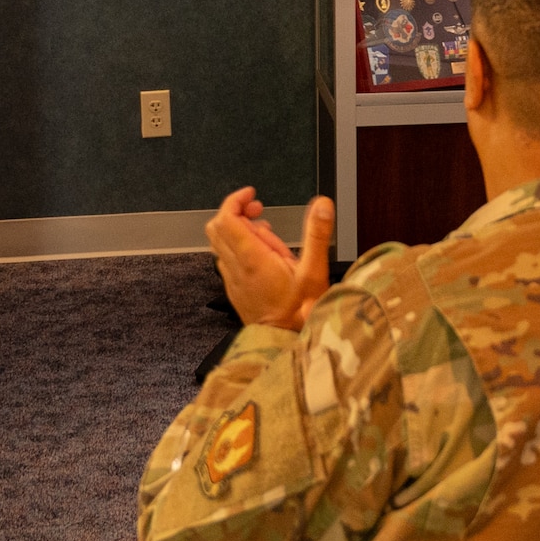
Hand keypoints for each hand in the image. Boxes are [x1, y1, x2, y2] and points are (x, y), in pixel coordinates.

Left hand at [204, 188, 335, 330]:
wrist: (284, 346)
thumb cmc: (300, 314)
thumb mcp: (314, 273)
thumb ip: (317, 235)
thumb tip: (321, 204)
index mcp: (251, 259)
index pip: (226, 219)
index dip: (234, 201)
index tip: (252, 195)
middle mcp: (235, 267)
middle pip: (218, 228)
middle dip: (236, 212)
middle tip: (259, 209)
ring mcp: (232, 280)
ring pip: (222, 244)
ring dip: (238, 230)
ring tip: (267, 233)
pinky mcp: (235, 289)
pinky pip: (228, 260)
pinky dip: (239, 247)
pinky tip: (263, 254)